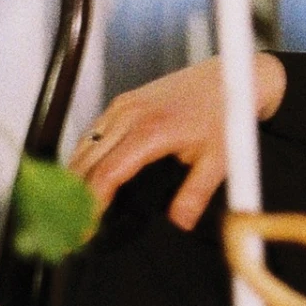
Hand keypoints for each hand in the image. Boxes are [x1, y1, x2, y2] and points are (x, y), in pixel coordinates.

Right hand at [66, 53, 287, 229]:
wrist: (234, 76)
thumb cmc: (227, 111)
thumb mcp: (218, 158)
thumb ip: (196, 193)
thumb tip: (179, 223)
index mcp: (151, 131)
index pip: (106, 174)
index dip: (90, 205)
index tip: (85, 230)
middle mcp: (130, 115)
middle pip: (85, 162)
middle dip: (74, 197)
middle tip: (72, 226)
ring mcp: (124, 106)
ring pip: (83, 146)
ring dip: (74, 177)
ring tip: (73, 208)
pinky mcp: (124, 101)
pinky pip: (92, 132)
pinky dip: (83, 157)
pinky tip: (85, 177)